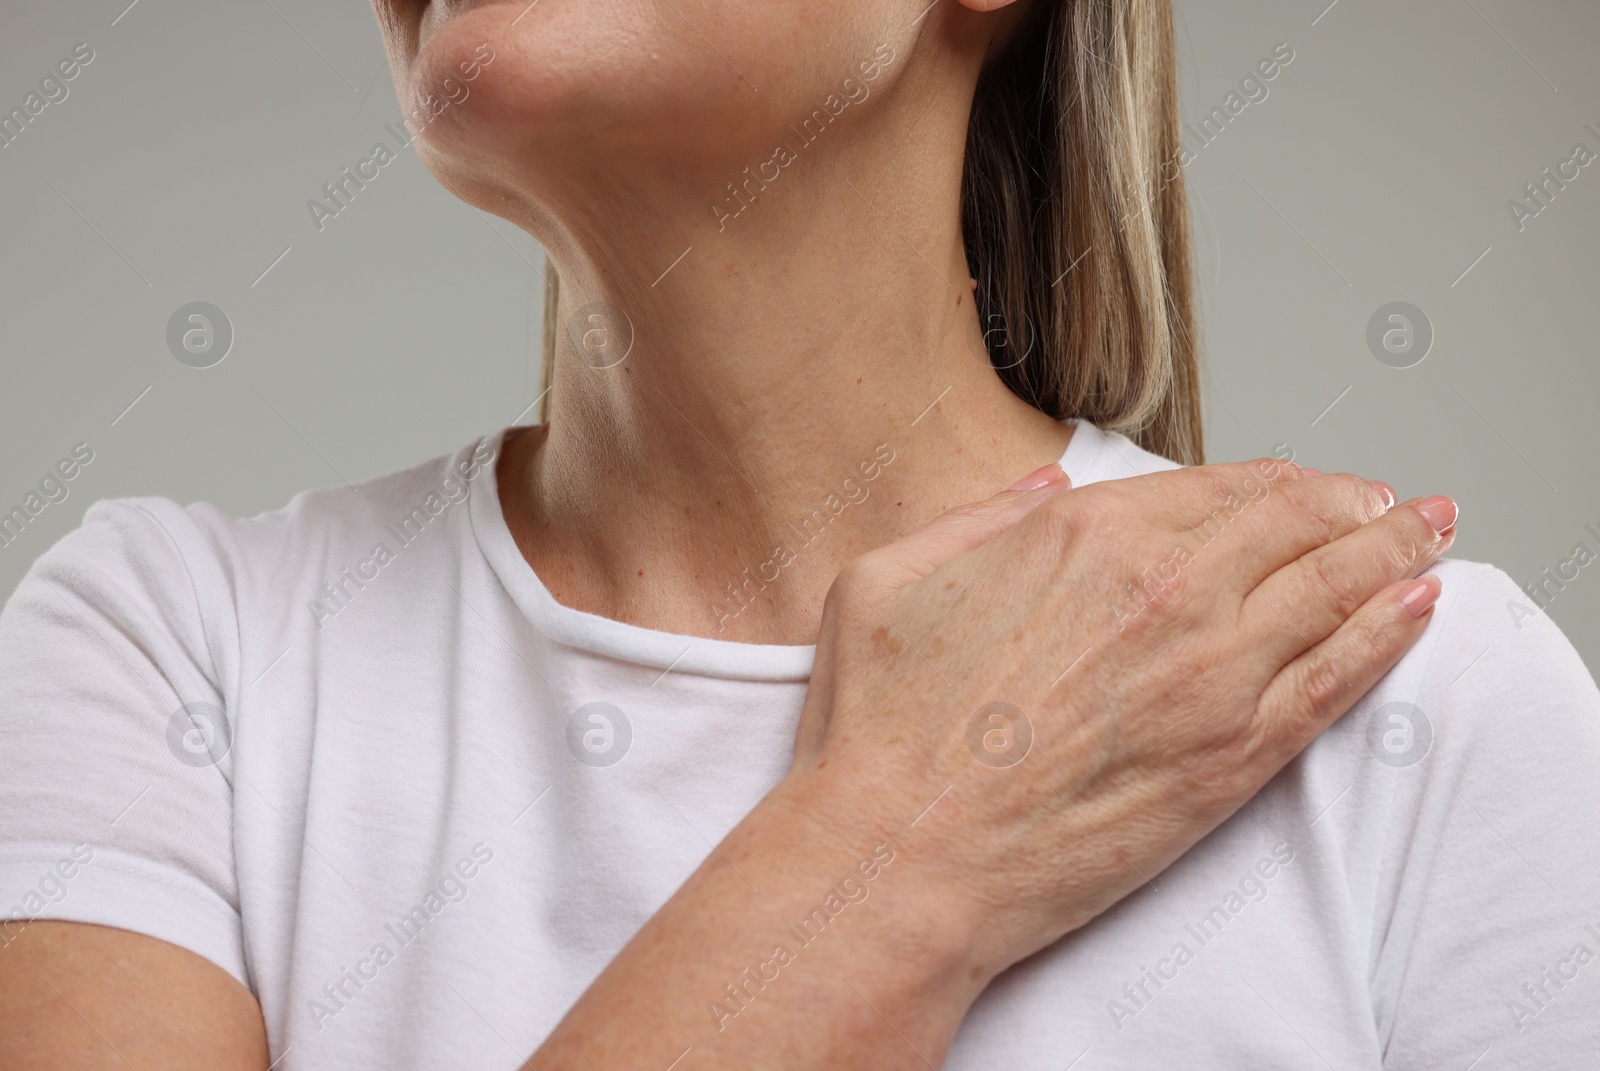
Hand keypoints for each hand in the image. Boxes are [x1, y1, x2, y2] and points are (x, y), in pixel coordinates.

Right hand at [789, 457, 1453, 981]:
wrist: (900, 857)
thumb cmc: (880, 728)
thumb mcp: (884, 579)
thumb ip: (978, 519)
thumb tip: (1044, 490)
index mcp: (1085, 536)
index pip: (1219, 486)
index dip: (1278, 479)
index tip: (1307, 484)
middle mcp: (1164, 590)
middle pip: (1295, 524)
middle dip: (1355, 503)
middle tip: (1393, 501)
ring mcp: (1209, 676)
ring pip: (1333, 589)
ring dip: (1393, 551)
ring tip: (1431, 534)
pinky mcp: (1231, 760)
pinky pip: (1336, 681)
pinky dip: (1387, 635)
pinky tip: (1416, 608)